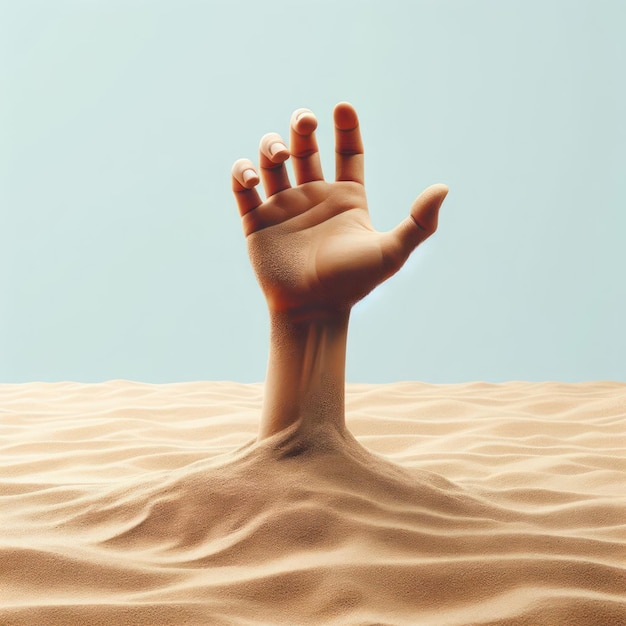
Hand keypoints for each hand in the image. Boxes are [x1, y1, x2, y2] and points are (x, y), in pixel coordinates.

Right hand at [231, 102, 447, 316]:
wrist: (312, 310)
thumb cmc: (353, 285)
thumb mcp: (391, 253)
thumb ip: (418, 222)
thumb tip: (444, 188)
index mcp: (347, 198)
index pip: (348, 152)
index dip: (346, 127)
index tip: (343, 106)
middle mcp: (315, 197)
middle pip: (305, 147)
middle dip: (302, 126)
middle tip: (305, 121)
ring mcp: (284, 207)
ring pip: (273, 162)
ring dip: (272, 146)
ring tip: (279, 155)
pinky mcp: (257, 221)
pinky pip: (243, 188)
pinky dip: (242, 173)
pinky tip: (252, 177)